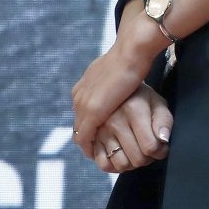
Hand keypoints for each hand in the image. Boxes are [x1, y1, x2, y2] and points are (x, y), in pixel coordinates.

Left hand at [71, 13, 164, 159]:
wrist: (130, 53)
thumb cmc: (129, 59)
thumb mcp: (114, 73)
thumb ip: (109, 84)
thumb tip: (114, 88)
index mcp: (83, 85)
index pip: (81, 111)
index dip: (89, 124)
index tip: (99, 134)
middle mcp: (79, 95)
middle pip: (78, 122)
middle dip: (87, 137)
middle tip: (98, 149)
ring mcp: (83, 104)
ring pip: (79, 131)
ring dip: (87, 144)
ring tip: (98, 155)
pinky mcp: (91, 113)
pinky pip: (84, 137)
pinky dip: (89, 147)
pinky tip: (96, 155)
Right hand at [86, 84, 173, 173]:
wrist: (113, 86)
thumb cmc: (139, 97)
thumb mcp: (157, 102)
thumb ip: (164, 120)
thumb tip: (163, 140)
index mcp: (134, 110)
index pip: (150, 146)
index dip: (160, 151)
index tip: (162, 147)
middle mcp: (115, 121)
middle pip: (137, 158)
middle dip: (147, 159)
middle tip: (149, 150)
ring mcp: (101, 131)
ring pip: (120, 164)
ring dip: (132, 164)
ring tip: (136, 152)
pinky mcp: (92, 138)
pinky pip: (103, 164)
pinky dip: (114, 166)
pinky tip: (122, 156)